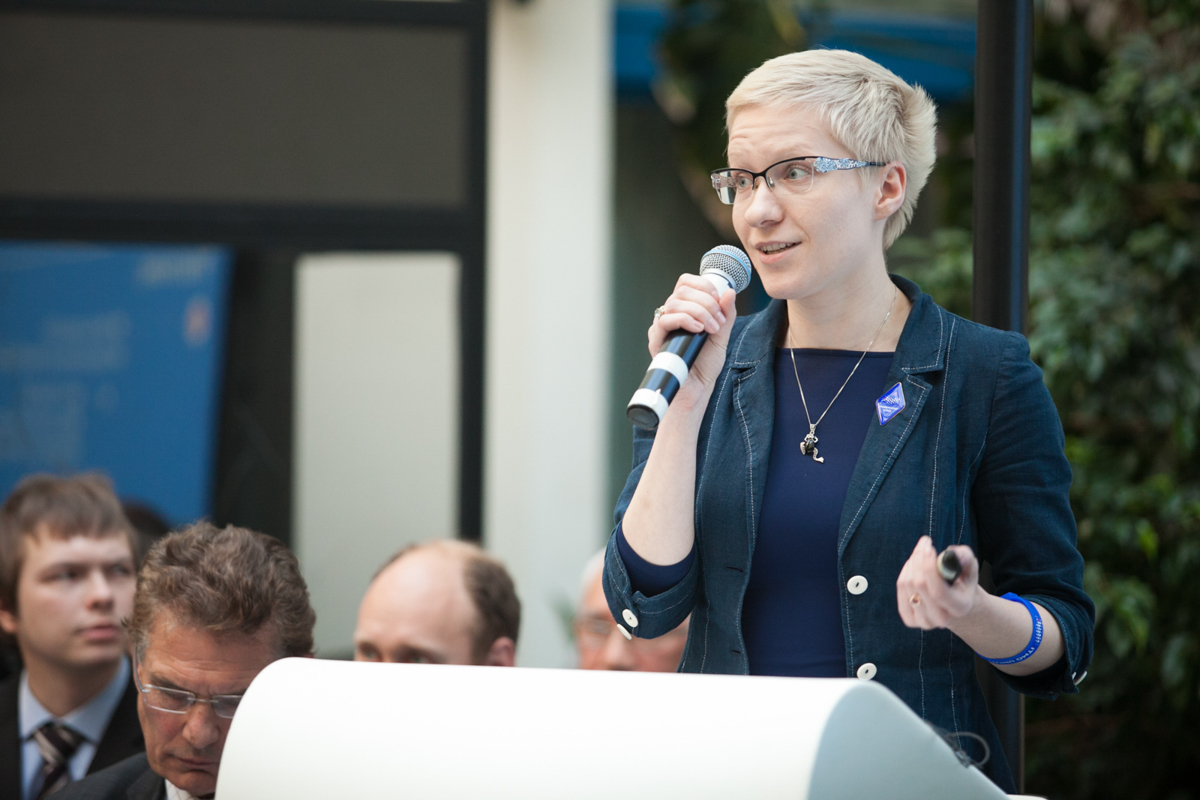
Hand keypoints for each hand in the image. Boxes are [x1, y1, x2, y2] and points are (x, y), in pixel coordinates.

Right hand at [648, 274, 737, 401]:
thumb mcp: (722, 335)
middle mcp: (670, 314)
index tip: (719, 301)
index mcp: (684, 309)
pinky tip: (698, 330)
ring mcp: (662, 326)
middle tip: (718, 321)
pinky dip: (685, 320)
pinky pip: (665, 320)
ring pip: (675, 302)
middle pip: (682, 290)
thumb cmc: (705, 364)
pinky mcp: (656, 339)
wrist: (697, 388)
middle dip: (706, 301)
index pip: (686, 282)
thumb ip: (726, 314)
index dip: (704, 285)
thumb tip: (729, 292)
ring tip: (711, 329)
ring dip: (699, 312)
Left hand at [896, 536, 981, 629]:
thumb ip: (964, 557)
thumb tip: (952, 553)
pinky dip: (905, 572)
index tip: (929, 547)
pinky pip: (900, 589)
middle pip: (919, 585)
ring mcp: (924, 622)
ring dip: (912, 562)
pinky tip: (914, 566)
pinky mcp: (910, 619)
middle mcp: (941, 619)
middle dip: (919, 558)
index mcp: (959, 608)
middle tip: (925, 543)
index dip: (929, 568)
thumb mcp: (969, 566)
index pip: (938, 591)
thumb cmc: (961, 580)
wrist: (954, 601)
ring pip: (907, 584)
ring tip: (921, 553)